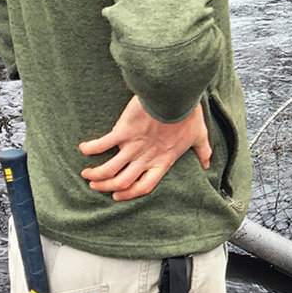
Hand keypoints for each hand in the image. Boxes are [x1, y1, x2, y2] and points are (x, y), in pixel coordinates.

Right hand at [79, 95, 211, 201]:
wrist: (175, 96)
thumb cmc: (187, 115)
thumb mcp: (199, 136)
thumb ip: (203, 151)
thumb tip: (208, 162)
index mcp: (162, 161)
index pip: (144, 186)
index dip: (129, 194)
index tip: (118, 196)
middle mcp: (146, 158)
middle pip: (122, 182)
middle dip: (106, 187)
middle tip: (95, 185)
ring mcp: (133, 146)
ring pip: (109, 169)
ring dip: (95, 174)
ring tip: (86, 174)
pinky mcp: (123, 132)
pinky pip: (102, 145)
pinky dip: (91, 148)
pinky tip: (83, 148)